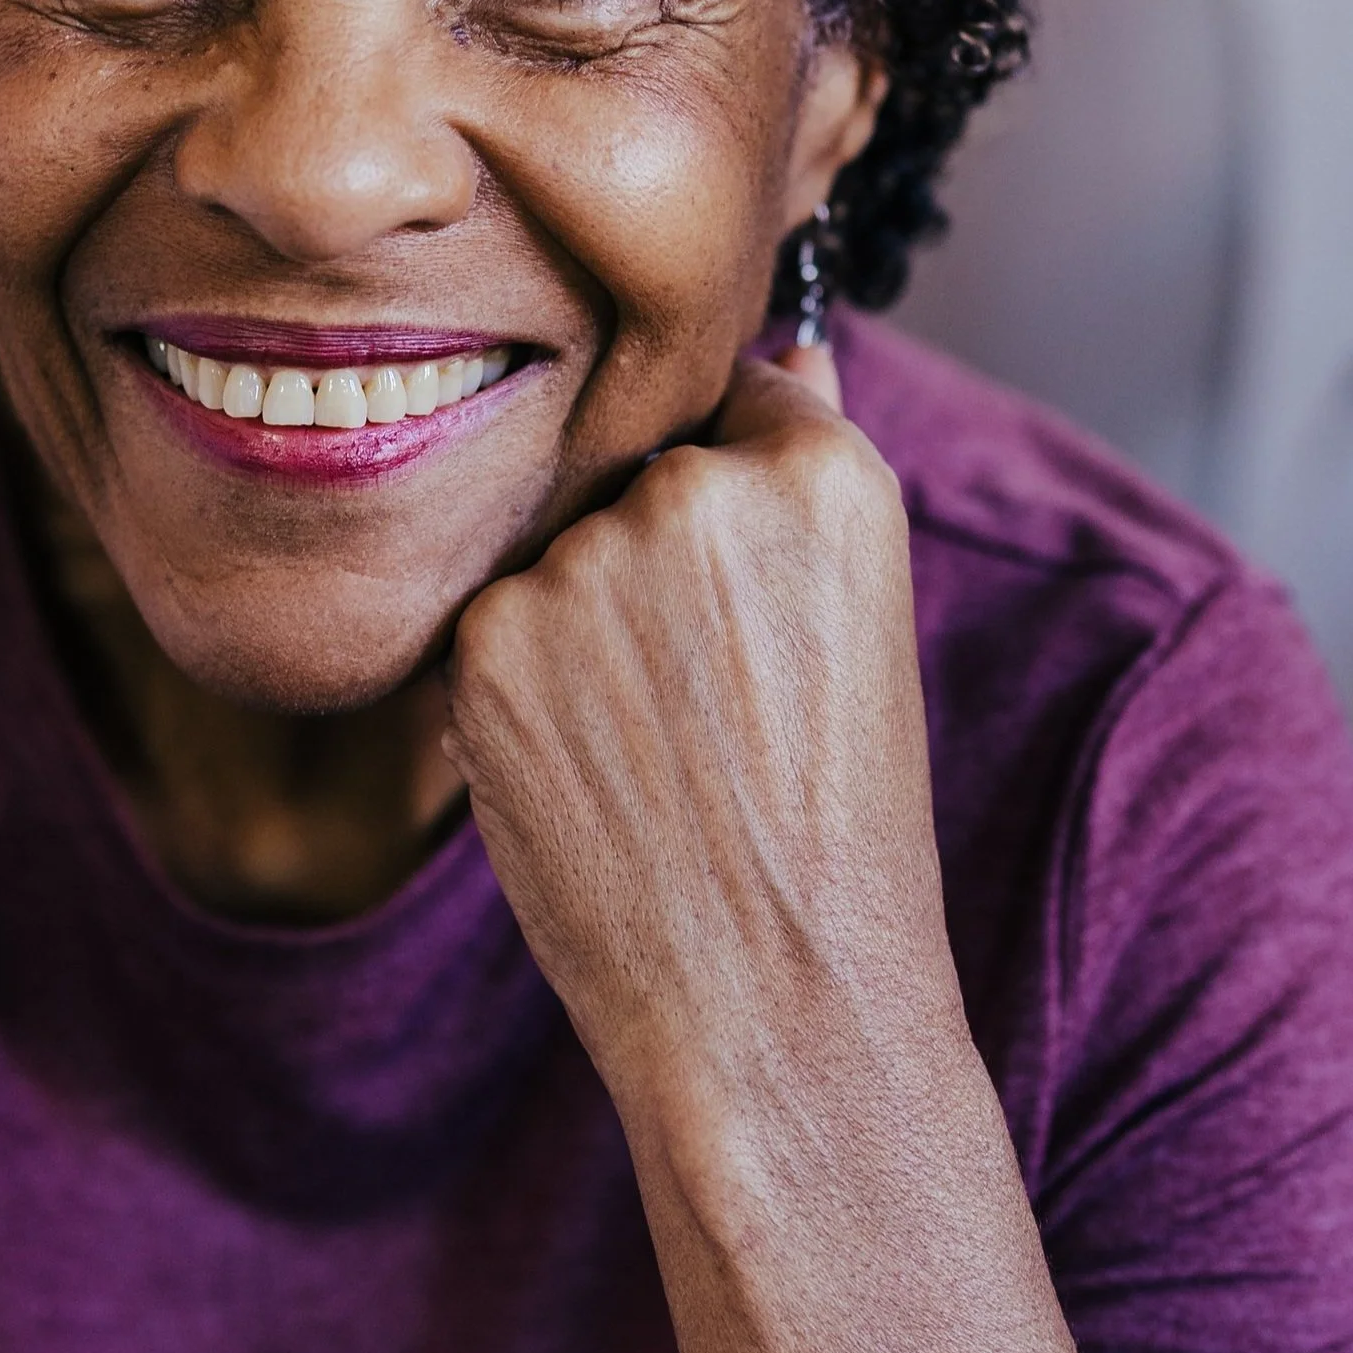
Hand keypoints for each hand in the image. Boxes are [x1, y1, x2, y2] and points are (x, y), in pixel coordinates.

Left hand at [442, 341, 949, 1112]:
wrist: (774, 996)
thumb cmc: (832, 823)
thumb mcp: (862, 627)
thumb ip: (803, 476)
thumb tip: (784, 356)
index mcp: (824, 474)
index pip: (735, 396)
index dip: (726, 492)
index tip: (736, 585)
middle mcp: (699, 489)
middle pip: (634, 470)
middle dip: (646, 557)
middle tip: (699, 695)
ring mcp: (585, 559)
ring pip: (555, 546)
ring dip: (577, 617)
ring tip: (651, 742)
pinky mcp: (489, 634)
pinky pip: (491, 618)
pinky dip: (517, 682)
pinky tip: (585, 767)